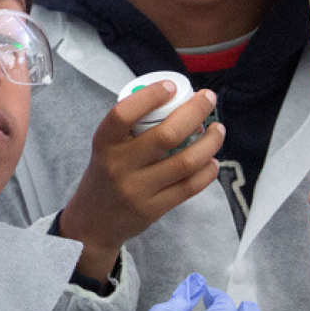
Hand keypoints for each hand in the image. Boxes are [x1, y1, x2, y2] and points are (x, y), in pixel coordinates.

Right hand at [58, 83, 222, 278]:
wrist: (92, 224)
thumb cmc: (105, 175)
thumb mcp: (105, 150)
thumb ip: (130, 130)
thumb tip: (175, 101)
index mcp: (103, 144)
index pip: (123, 114)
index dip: (150, 96)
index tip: (172, 87)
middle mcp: (119, 165)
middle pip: (166, 135)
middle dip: (195, 112)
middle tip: (208, 99)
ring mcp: (137, 189)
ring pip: (185, 161)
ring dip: (209, 142)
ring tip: (217, 130)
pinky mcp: (153, 209)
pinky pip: (189, 186)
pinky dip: (207, 170)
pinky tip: (212, 160)